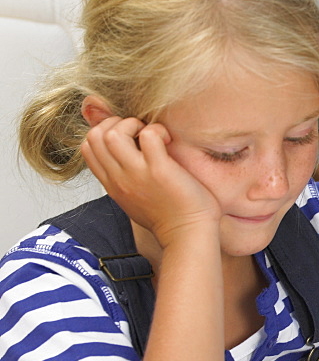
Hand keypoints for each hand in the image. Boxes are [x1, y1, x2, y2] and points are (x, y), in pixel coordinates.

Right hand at [81, 116, 221, 246]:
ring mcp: (137, 174)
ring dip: (133, 124)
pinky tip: (168, 141)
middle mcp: (119, 178)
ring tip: (152, 135)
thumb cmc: (170, 217)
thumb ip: (126, 179)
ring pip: (111, 134)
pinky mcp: (159, 170)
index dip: (104, 132)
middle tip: (140, 132)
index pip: (87, 148)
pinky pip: (148, 135)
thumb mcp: (135, 198)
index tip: (129, 138)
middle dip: (115, 124)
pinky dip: (158, 130)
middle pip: (93, 137)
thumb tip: (126, 159)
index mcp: (112, 184)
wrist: (188, 236)